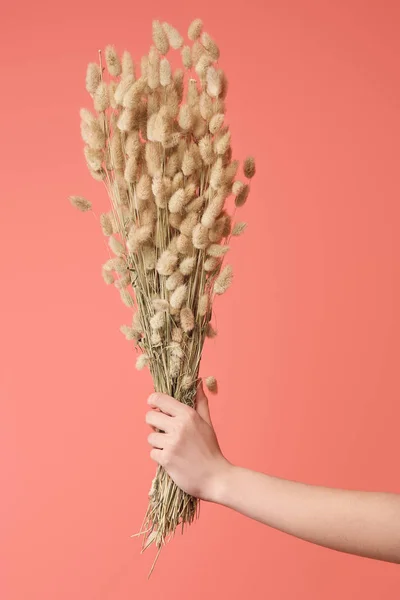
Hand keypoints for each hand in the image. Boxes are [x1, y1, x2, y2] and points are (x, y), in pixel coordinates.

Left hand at [145, 380, 230, 500]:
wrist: (216, 477)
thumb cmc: (211, 450)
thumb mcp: (207, 424)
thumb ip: (200, 403)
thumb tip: (199, 383)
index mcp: (188, 415)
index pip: (160, 399)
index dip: (153, 401)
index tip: (153, 405)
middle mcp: (178, 426)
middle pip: (150, 416)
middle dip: (154, 423)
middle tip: (163, 430)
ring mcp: (171, 443)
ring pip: (150, 437)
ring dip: (158, 442)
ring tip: (172, 448)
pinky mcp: (166, 459)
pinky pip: (152, 453)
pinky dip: (160, 456)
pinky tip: (172, 459)